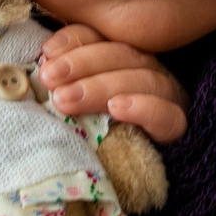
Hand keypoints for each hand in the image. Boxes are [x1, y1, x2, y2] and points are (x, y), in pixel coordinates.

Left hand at [40, 25, 188, 142]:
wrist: (129, 178)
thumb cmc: (95, 139)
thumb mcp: (73, 107)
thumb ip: (61, 86)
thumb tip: (38, 69)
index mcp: (122, 59)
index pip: (101, 37)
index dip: (74, 40)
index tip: (46, 52)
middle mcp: (147, 70)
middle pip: (120, 54)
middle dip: (81, 64)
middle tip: (49, 79)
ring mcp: (167, 96)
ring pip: (143, 79)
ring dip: (101, 86)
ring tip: (68, 100)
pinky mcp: (177, 126)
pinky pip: (167, 114)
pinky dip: (143, 107)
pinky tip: (117, 108)